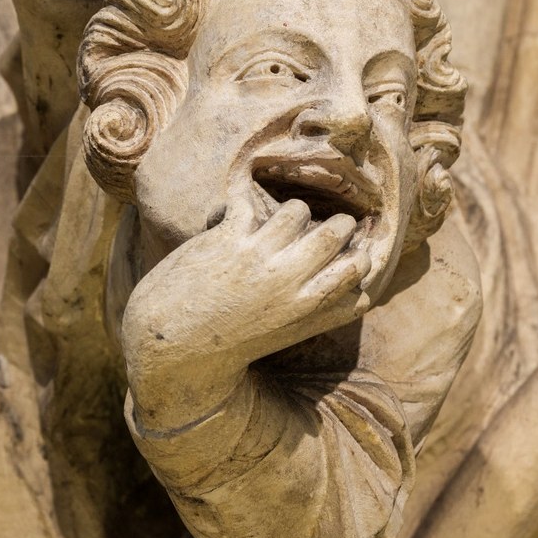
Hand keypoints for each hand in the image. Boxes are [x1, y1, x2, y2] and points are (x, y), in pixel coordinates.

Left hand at [121, 199, 370, 431]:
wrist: (173, 346)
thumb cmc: (231, 340)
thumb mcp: (287, 333)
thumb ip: (323, 313)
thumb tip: (364, 298)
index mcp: (308, 307)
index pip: (359, 268)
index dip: (356, 253)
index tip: (347, 250)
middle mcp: (290, 281)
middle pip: (337, 231)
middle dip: (335, 221)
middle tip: (321, 225)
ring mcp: (260, 258)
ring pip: (296, 210)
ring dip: (287, 212)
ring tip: (273, 223)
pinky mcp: (228, 239)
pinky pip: (247, 198)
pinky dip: (240, 191)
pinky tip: (236, 196)